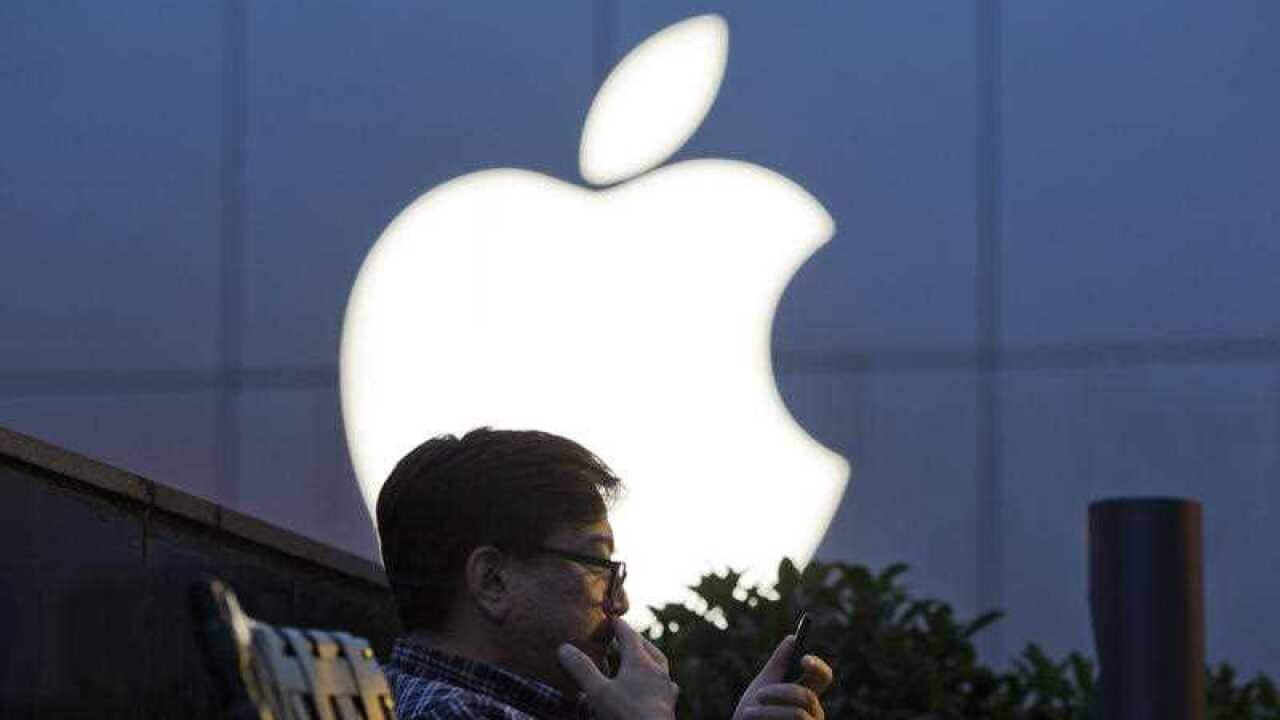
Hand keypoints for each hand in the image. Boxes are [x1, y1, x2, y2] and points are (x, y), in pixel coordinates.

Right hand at [557, 618, 677, 719]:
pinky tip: (652, 689)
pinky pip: (664, 686)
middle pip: (648, 648)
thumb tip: (564, 648)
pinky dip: (656, 681)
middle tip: (626, 637)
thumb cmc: (627, 715)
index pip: (629, 635)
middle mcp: (657, 672)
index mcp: (640, 662)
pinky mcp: (669, 706)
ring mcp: (666, 689)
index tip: (611, 617)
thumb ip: (582, 669)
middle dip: (636, 640)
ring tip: (641, 660)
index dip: (619, 625)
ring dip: (649, 659)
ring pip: (660, 667)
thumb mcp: (598, 692)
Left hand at [732, 635, 832, 719]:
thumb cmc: (752, 714)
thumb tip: (793, 637)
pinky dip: (766, 719)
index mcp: (807, 694)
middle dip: (780, 693)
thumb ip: (778, 665)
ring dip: (768, 712)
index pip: (822, 677)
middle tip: (759, 694)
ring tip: (748, 713)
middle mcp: (813, 713)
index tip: (803, 658)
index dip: (817, 666)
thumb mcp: (762, 687)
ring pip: (798, 714)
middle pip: (808, 696)